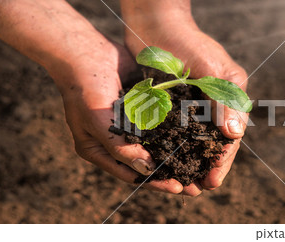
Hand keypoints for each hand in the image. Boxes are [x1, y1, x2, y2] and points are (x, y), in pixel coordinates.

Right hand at [53, 42, 183, 193]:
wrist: (86, 50)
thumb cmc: (84, 88)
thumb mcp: (98, 121)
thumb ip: (120, 148)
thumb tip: (147, 171)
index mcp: (100, 150)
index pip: (132, 174)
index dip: (155, 182)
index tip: (179, 187)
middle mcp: (116, 141)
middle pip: (147, 163)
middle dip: (170, 172)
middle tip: (195, 182)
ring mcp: (130, 124)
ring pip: (157, 145)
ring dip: (176, 153)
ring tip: (200, 162)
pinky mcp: (142, 108)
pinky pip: (161, 123)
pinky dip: (175, 130)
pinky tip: (194, 135)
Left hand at [122, 10, 248, 195]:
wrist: (156, 23)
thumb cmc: (189, 42)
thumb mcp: (211, 69)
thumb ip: (223, 100)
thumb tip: (235, 135)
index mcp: (229, 98)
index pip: (229, 137)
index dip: (221, 162)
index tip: (211, 183)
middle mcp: (212, 106)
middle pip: (210, 145)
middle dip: (204, 169)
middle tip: (194, 191)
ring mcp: (190, 107)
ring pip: (191, 143)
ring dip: (187, 164)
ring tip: (178, 184)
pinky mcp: (170, 105)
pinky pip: (172, 133)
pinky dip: (169, 149)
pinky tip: (162, 163)